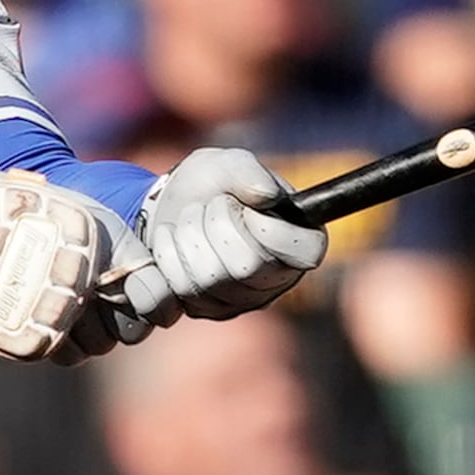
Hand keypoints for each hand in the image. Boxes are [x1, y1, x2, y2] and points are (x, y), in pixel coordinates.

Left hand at [136, 149, 327, 320]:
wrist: (169, 205)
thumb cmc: (212, 183)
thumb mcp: (230, 163)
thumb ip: (248, 172)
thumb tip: (267, 195)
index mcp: (301, 243)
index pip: (305, 253)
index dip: (271, 229)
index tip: (249, 208)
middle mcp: (277, 280)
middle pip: (248, 266)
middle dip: (217, 223)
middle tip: (212, 206)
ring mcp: (242, 302)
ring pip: (210, 278)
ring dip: (190, 234)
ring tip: (192, 218)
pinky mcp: (206, 311)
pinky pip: (181, 288)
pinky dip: (169, 253)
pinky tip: (174, 238)